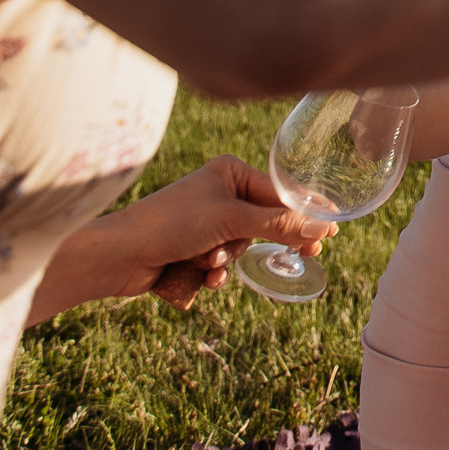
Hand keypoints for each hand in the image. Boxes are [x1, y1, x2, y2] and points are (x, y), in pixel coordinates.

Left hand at [29, 155, 336, 324]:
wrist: (117, 255)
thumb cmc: (171, 224)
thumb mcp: (231, 221)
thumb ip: (279, 223)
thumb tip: (324, 226)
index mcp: (229, 171)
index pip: (279, 193)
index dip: (304, 213)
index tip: (331, 232)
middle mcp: (219, 192)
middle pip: (264, 222)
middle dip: (259, 241)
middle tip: (305, 254)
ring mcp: (205, 221)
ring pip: (241, 247)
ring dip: (227, 261)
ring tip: (208, 263)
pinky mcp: (192, 248)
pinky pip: (221, 263)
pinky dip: (213, 273)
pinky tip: (200, 277)